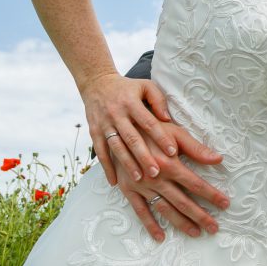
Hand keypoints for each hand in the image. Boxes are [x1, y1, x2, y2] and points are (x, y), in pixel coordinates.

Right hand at [82, 72, 202, 184]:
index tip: (172, 151)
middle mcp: (116, 114)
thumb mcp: (145, 86)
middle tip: (156, 172)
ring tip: (139, 179)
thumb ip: (158, 100)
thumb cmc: (128, 87)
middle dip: (144, 156)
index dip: (160, 137)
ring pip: (116, 147)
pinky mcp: (94, 132)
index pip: (148, 122)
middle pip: (132, 138)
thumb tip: (167, 119)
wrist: (97, 83)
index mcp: (131, 103)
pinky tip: (114, 181)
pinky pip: (100, 152)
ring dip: (127, 164)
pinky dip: (107, 167)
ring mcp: (104, 124)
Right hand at [113, 123, 229, 241]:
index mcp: (169, 164)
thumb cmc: (151, 128)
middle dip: (200, 216)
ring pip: (165, 209)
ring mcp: (141, 186)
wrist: (119, 127)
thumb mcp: (175, 133)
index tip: (225, 204)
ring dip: (181, 223)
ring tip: (196, 233)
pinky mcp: (128, 190)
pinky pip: (140, 211)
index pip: (196, 184)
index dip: (212, 195)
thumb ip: (196, 148)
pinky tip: (160, 237)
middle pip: (183, 201)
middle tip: (214, 228)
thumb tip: (219, 159)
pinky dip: (150, 225)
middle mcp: (156, 179)